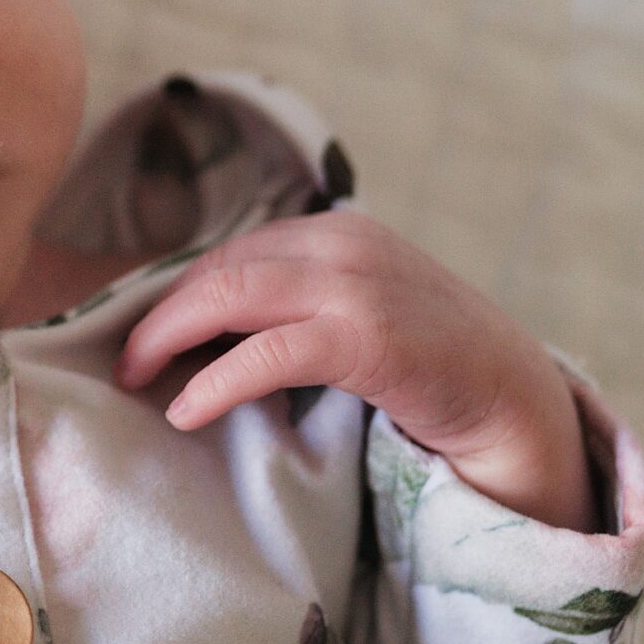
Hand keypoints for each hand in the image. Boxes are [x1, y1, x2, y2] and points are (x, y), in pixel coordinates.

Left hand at [114, 210, 595, 530]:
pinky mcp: (370, 337)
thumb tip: (201, 337)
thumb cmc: (430, 369)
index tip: (140, 336)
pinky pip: (268, 353)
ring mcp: (358, 285)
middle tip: (123, 362)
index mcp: (336, 232)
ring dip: (170, 339)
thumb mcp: (356, 317)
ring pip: (230, 296)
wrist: (520, 402)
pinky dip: (216, 381)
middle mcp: (344, 243)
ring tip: (137, 379)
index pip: (231, 253)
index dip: (176, 295)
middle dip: (159, 315)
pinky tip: (186, 411)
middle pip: (219, 268)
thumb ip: (295, 310)